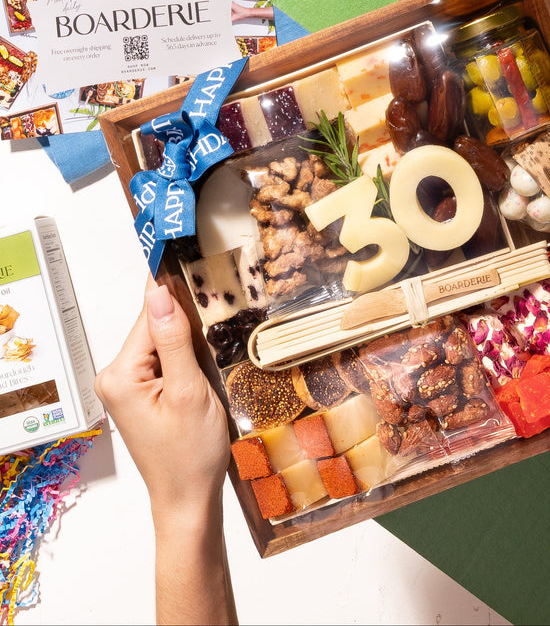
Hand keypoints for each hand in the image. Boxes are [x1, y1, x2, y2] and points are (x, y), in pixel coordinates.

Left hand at [94, 276, 229, 518]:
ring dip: (189, 340)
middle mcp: (116, 377)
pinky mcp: (141, 394)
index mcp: (121, 375)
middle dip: (187, 320)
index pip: (150, 317)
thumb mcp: (189, 392)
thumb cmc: (190, 454)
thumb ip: (174, 340)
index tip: (194, 262)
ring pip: (162, 342)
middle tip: (223, 310)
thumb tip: (158, 293)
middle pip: (155, 327)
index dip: (175, 293)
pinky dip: (185, 357)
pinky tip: (205, 363)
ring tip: (217, 341)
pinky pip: (164, 360)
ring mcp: (127, 386)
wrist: (188, 498)